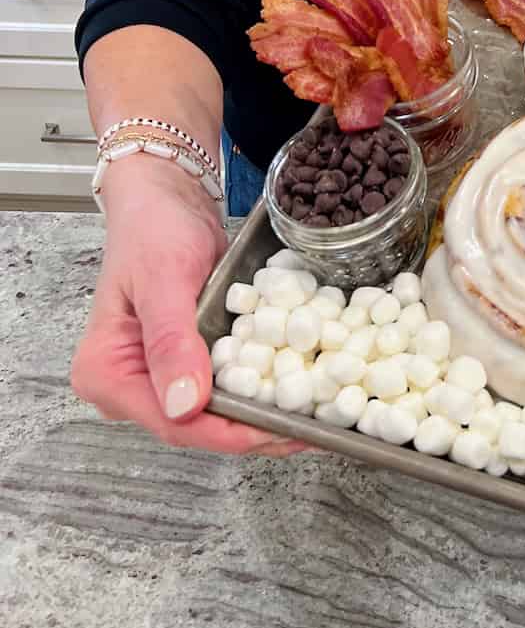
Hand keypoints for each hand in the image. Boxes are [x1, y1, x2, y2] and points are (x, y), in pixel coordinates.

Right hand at [71, 156, 304, 455]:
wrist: (164, 194)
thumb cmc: (154, 228)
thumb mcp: (165, 279)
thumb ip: (172, 341)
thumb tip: (184, 407)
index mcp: (106, 375)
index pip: (173, 425)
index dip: (230, 433)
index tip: (280, 433)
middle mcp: (128, 386)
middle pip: (196, 427)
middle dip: (253, 430)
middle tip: (313, 430)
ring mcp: (158, 375)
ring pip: (215, 411)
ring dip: (263, 413)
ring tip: (315, 416)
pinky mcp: (187, 359)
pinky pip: (225, 383)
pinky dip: (260, 387)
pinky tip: (298, 386)